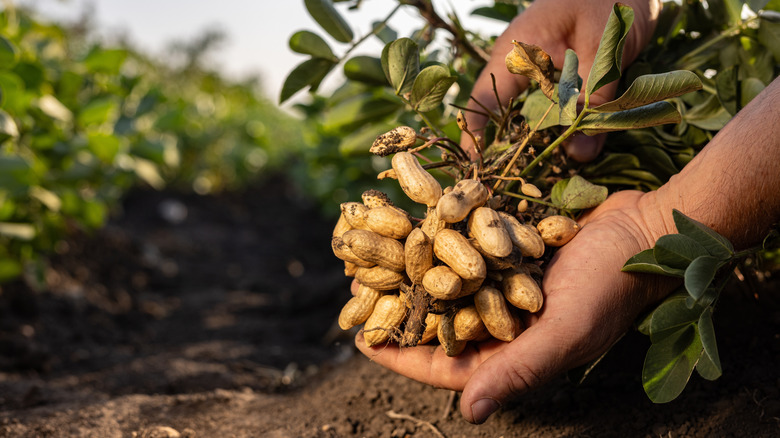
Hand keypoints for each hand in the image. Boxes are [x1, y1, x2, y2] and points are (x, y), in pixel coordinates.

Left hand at [355, 190, 676, 422]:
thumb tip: (469, 414)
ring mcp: (506, 284)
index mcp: (515, 353)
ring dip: (412, 271)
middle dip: (399, 309)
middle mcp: (506, 322)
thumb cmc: (612, 285)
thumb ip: (518, 370)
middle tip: (357, 292)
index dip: (403, 355)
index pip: (447, 364)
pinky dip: (438, 239)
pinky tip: (411, 224)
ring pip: (447, 283)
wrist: (646, 228)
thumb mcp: (566, 332)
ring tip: (374, 256)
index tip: (362, 341)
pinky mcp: (511, 249)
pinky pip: (464, 249)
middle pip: (440, 322)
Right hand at [461, 0, 660, 160]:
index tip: (478, 169)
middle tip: (517, 184)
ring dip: (539, 143)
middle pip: (504, 116)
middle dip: (511, 150)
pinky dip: (560, 130)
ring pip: (531, 117)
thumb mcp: (606, 50)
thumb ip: (595, 100)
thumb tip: (578, 155)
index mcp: (517, 52)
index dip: (475, 136)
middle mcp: (521, 65)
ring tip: (545, 174)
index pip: (483, 100)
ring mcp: (540, 71)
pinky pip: (554, 109)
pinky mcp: (562, 77)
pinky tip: (571, 150)